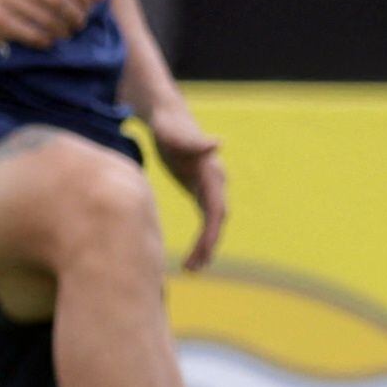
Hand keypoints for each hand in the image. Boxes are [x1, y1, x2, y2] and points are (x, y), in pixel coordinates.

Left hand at [145, 103, 229, 271]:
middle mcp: (215, 181)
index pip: (216, 208)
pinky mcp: (199, 190)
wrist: (167, 115)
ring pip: (213, 224)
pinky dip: (201, 239)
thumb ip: (193, 140)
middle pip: (217, 220)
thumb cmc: (168, 124)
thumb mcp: (174, 132)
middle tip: (194, 268)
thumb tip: (218, 143)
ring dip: (206, 247)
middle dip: (208, 245)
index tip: (202, 252)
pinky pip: (205, 221)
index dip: (211, 232)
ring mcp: (209, 187)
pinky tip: (192, 257)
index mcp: (211, 172)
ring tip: (192, 270)